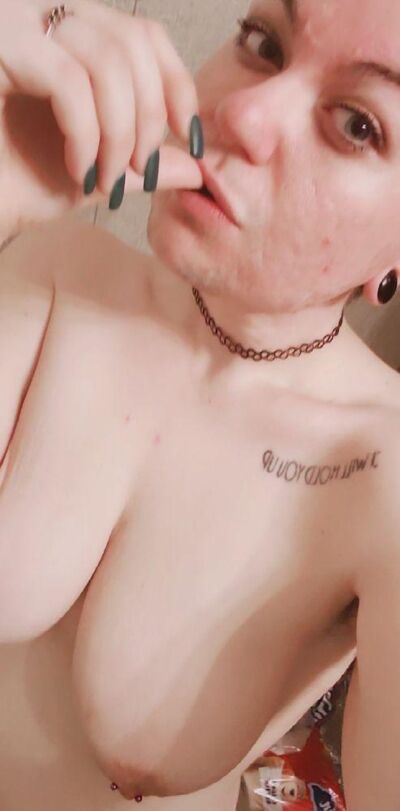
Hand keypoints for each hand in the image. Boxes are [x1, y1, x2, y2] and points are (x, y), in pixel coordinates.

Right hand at [0, 0, 203, 231]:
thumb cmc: (18, 183)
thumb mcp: (96, 172)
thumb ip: (142, 162)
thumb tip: (193, 166)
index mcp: (71, 34)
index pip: (144, 35)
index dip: (177, 84)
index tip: (191, 138)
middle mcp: (44, 12)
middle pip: (133, 42)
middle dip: (150, 119)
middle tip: (139, 172)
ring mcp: (18, 20)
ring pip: (107, 60)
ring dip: (120, 133)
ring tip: (105, 181)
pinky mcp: (1, 43)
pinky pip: (70, 82)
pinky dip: (86, 135)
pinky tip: (77, 171)